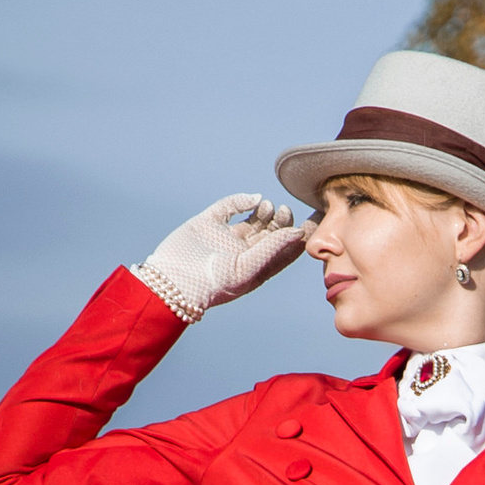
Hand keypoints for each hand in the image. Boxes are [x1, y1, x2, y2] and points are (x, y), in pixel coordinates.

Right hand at [134, 193, 300, 322]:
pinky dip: (242, 200)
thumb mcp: (247, 269)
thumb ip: (272, 249)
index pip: (285, 250)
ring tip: (268, 207)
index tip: (311, 221)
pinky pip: (229, 207)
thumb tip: (298, 232)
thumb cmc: (213, 284)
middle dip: (281, 220)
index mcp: (257, 268)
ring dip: (265, 211)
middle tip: (284, 211)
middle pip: (271, 232)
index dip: (299, 236)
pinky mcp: (208, 224)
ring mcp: (226, 237)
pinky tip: (253, 199)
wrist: (173, 281)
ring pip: (253, 220)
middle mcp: (243, 253)